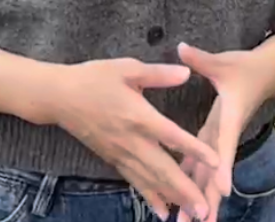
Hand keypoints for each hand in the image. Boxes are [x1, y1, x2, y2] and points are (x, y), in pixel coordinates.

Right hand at [47, 58, 221, 220]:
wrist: (59, 98)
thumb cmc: (93, 78)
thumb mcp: (127, 68)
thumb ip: (158, 74)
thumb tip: (187, 72)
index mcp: (138, 116)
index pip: (171, 136)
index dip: (194, 149)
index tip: (216, 162)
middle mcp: (131, 140)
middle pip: (162, 169)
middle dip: (185, 190)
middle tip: (204, 209)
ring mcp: (121, 153)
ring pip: (150, 180)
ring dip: (172, 199)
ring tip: (192, 215)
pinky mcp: (113, 160)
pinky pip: (135, 181)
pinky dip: (150, 197)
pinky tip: (164, 212)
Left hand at [177, 38, 274, 205]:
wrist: (268, 71)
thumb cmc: (247, 66)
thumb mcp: (224, 61)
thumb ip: (201, 59)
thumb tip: (181, 48)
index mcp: (229, 117)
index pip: (225, 145)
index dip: (223, 168)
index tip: (222, 192)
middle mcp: (226, 133)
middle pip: (217, 171)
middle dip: (208, 199)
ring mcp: (220, 137)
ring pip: (209, 173)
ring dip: (200, 198)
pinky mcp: (216, 136)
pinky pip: (202, 165)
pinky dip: (193, 182)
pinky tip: (179, 198)